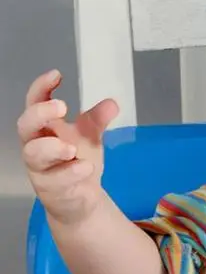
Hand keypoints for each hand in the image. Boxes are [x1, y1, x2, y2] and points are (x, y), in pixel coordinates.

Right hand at [17, 69, 117, 225]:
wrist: (81, 199)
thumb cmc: (77, 163)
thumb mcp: (89, 138)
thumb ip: (97, 120)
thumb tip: (112, 102)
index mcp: (44, 127)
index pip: (34, 102)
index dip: (41, 87)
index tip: (57, 75)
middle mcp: (36, 145)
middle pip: (25, 125)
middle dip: (40, 114)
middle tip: (62, 107)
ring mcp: (40, 168)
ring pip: (33, 153)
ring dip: (52, 147)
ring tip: (72, 148)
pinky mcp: (49, 188)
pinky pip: (55, 179)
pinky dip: (71, 172)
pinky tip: (86, 167)